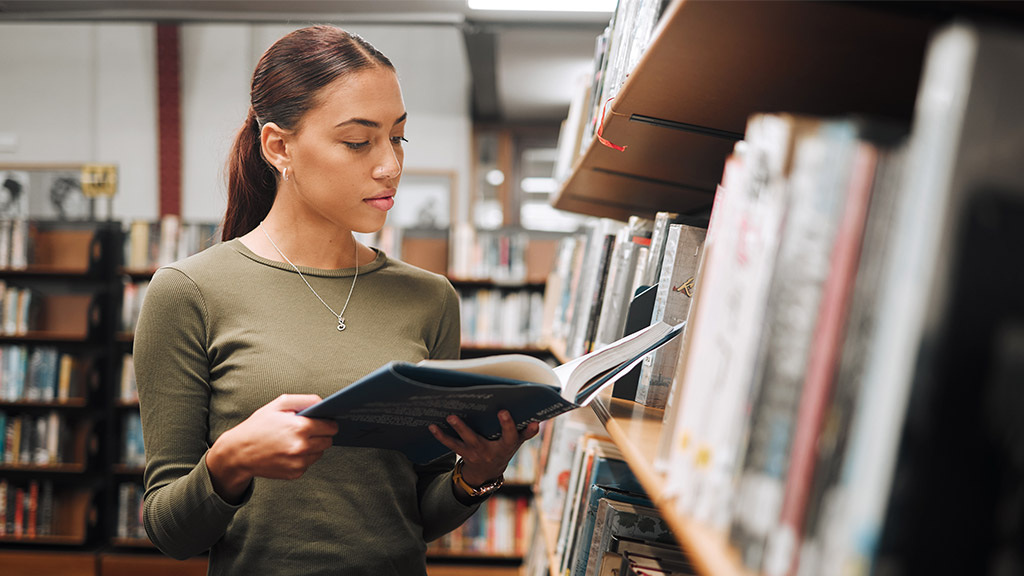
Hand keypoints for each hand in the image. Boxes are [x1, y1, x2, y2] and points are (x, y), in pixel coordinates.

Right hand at [207, 394, 338, 501]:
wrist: (239, 452)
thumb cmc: (258, 426)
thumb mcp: (279, 404)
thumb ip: (304, 400)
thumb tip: (324, 403)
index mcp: (300, 427)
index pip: (331, 426)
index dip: (328, 422)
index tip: (325, 421)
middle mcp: (302, 447)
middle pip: (328, 441)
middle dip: (322, 434)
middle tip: (308, 430)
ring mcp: (299, 462)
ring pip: (320, 453)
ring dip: (313, 447)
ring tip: (294, 440)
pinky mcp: (295, 473)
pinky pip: (309, 463)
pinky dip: (303, 457)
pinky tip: (288, 451)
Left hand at [428, 410, 539, 486]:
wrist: (488, 473)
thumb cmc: (504, 449)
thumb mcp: (517, 442)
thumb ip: (527, 432)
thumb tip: (538, 421)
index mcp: (506, 446)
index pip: (510, 436)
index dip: (507, 424)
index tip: (503, 411)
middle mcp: (488, 451)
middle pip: (478, 439)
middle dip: (468, 428)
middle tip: (458, 415)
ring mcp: (474, 453)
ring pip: (461, 443)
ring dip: (454, 430)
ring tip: (448, 417)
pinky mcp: (463, 453)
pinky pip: (451, 444)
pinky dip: (441, 435)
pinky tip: (432, 426)